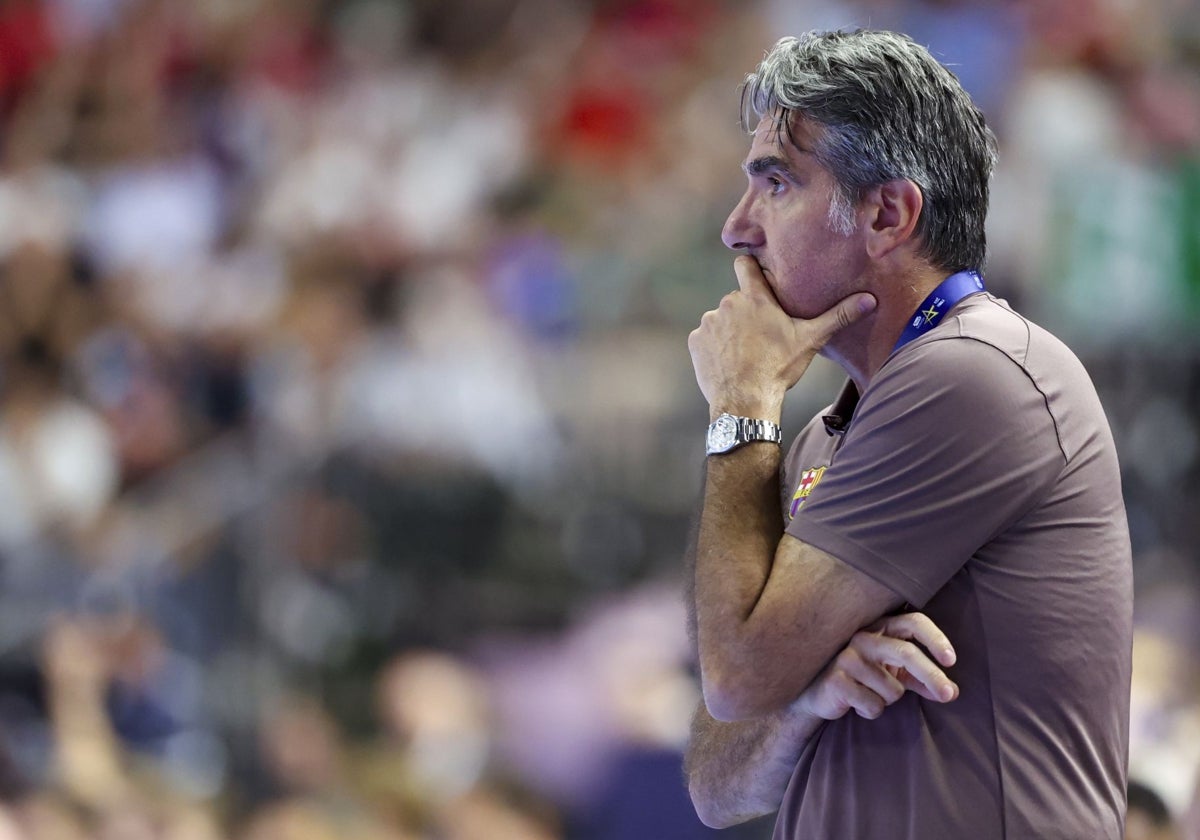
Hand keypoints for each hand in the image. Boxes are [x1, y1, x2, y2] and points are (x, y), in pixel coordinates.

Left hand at [687, 256, 875, 417]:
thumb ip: (838, 316)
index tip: (756, 275)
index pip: (745, 265)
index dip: (750, 268)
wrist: (744, 401)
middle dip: (746, 312)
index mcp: (755, 298)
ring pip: (721, 320)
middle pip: (737, 299)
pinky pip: (706, 338)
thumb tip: (870, 300)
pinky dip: (715, 347)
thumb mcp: (810, 340)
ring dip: (730, 330)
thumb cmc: (778, 369)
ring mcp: (709, 322)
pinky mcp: (696, 342)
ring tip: (746, 352)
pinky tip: (729, 362)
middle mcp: (728, 304)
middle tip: (762, 334)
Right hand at [794, 612, 957, 720]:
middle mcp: (864, 637)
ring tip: (870, 694)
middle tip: (948, 695)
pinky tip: (855, 703)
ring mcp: (847, 658)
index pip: (913, 622)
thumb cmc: (861, 678)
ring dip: (888, 700)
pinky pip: (873, 705)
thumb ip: (921, 680)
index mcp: (881, 629)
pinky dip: (871, 711)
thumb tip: (952, 693)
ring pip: (892, 689)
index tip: (951, 661)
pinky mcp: (837, 681)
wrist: (816, 694)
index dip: (935, 639)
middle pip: (906, 653)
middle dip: (931, 676)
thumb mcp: (893, 674)